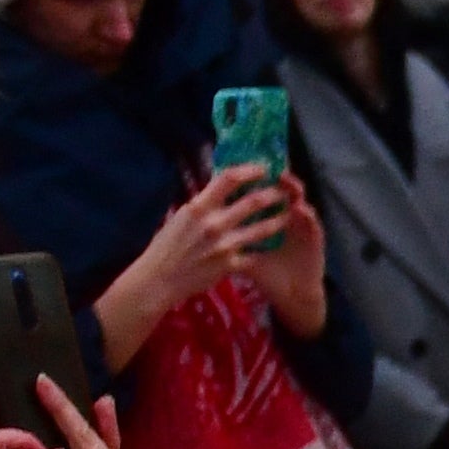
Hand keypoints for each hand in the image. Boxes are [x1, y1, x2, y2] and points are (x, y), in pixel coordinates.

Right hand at [93, 168, 290, 364]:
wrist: (160, 279)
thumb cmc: (166, 246)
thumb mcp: (181, 217)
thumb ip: (202, 205)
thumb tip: (218, 189)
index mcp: (198, 207)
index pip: (229, 179)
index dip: (250, 170)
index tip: (263, 169)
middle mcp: (213, 223)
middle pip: (252, 202)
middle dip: (273, 195)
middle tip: (283, 192)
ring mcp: (224, 245)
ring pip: (261, 229)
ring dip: (278, 220)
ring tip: (288, 216)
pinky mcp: (230, 265)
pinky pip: (255, 254)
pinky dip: (265, 249)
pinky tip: (274, 245)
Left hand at [239, 171, 329, 338]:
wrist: (292, 296)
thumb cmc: (267, 275)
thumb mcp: (242, 255)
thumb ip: (226, 238)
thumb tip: (198, 226)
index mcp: (269, 217)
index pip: (261, 191)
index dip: (253, 178)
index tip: (242, 166)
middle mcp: (287, 216)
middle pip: (280, 189)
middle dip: (273, 176)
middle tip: (265, 164)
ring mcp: (302, 226)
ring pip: (299, 200)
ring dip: (293, 189)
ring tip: (285, 179)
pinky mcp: (315, 240)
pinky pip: (312, 224)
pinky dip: (307, 216)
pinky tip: (301, 209)